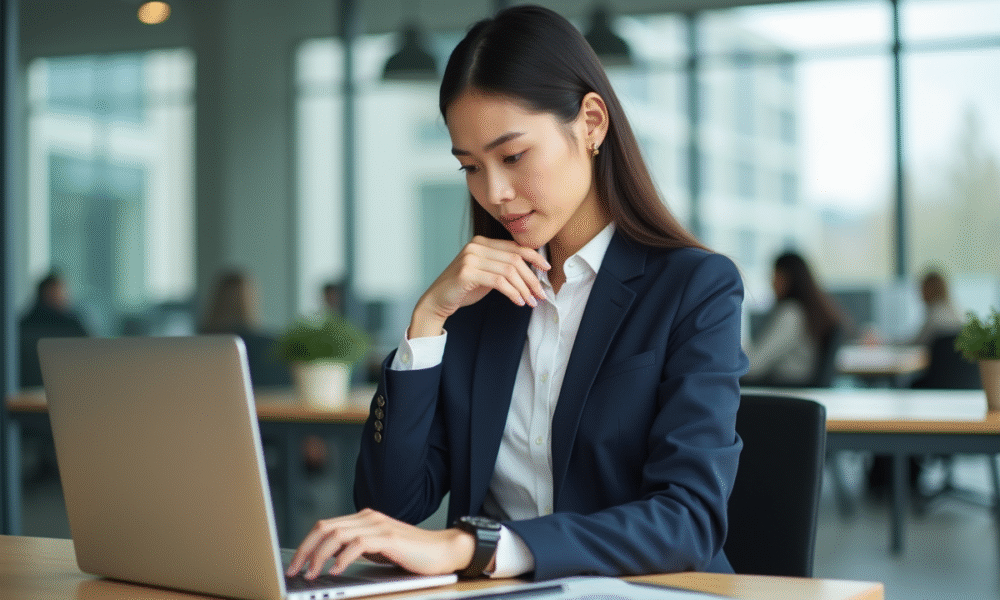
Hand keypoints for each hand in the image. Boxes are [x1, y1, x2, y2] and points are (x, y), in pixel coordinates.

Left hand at [286, 508, 475, 577]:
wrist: (444, 551)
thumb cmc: (412, 555)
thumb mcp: (377, 551)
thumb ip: (355, 549)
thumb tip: (327, 560)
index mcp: (364, 519)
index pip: (326, 525)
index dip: (306, 544)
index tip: (295, 564)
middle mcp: (368, 517)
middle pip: (325, 527)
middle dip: (305, 549)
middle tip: (294, 570)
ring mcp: (378, 526)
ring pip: (337, 534)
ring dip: (319, 555)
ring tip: (312, 574)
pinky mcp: (389, 537)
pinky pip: (357, 544)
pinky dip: (342, 557)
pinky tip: (335, 571)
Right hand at [410, 236, 549, 337]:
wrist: (437, 300)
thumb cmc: (463, 289)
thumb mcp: (486, 274)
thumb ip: (503, 267)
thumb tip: (531, 271)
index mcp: (482, 242)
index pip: (514, 246)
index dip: (534, 256)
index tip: (546, 268)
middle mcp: (476, 246)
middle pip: (515, 259)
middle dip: (532, 278)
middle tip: (540, 294)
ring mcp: (470, 258)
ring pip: (509, 271)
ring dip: (524, 288)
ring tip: (530, 301)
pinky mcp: (467, 273)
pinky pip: (499, 282)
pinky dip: (512, 293)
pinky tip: (518, 302)